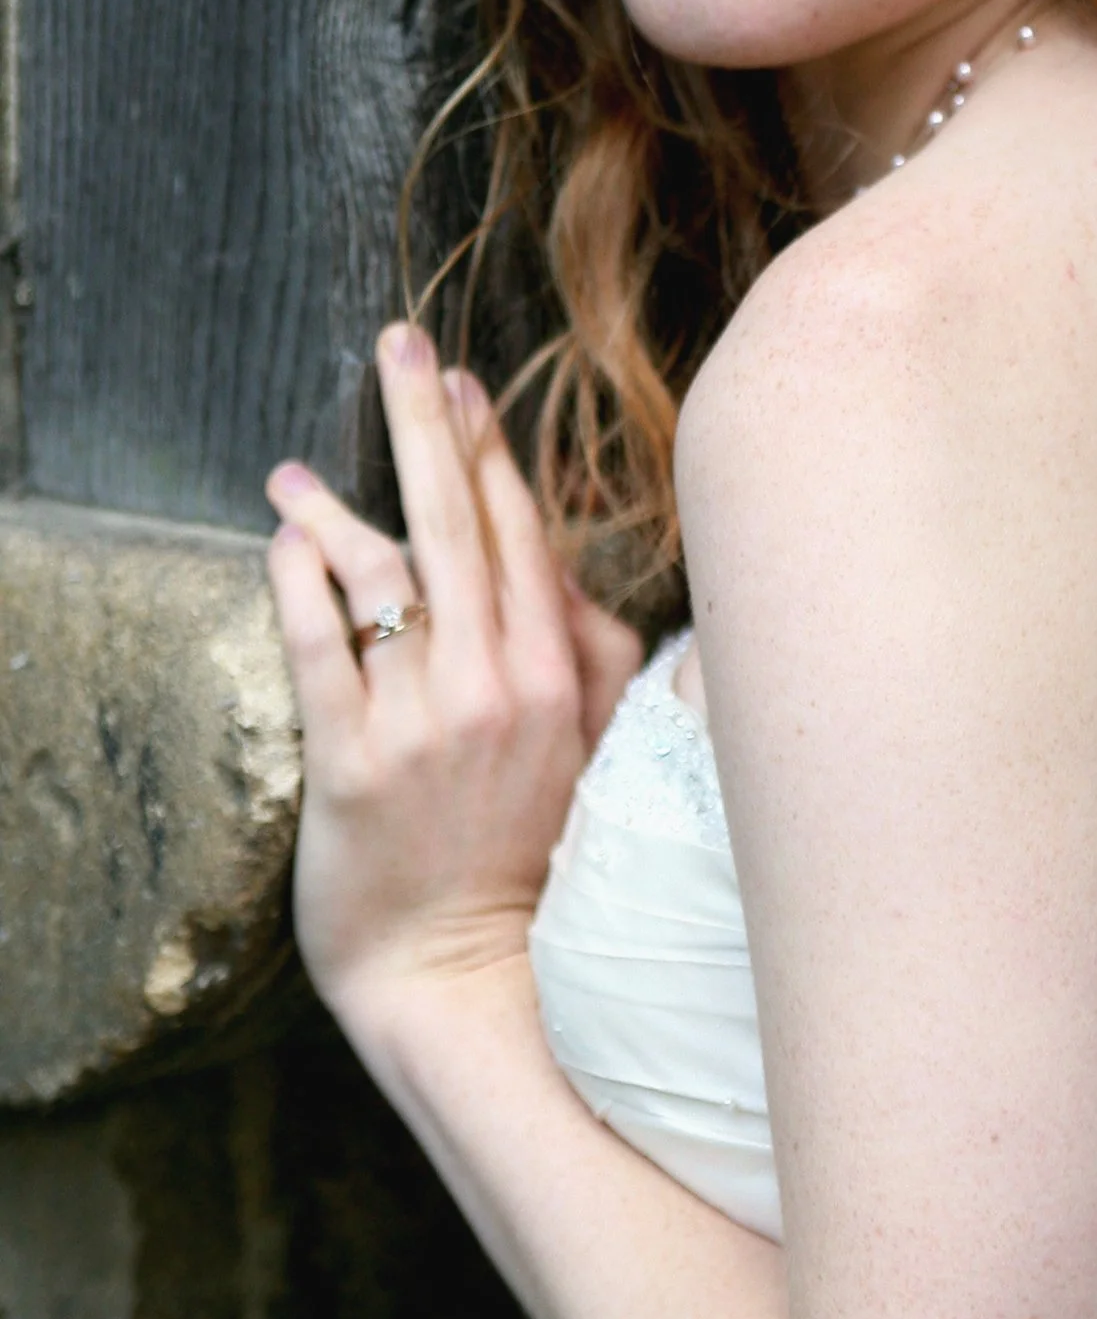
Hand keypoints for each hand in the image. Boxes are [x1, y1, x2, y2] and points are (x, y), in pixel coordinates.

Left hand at [264, 325, 642, 1020]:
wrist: (471, 971)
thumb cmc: (534, 855)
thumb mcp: (595, 748)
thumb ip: (592, 652)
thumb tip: (563, 566)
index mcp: (556, 674)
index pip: (518, 533)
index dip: (488, 449)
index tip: (461, 383)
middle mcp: (494, 686)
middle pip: (455, 524)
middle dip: (424, 424)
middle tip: (398, 346)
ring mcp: (420, 725)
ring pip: (381, 576)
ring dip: (336, 504)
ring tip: (289, 472)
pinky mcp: (349, 766)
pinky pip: (316, 648)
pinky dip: (298, 580)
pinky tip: (281, 539)